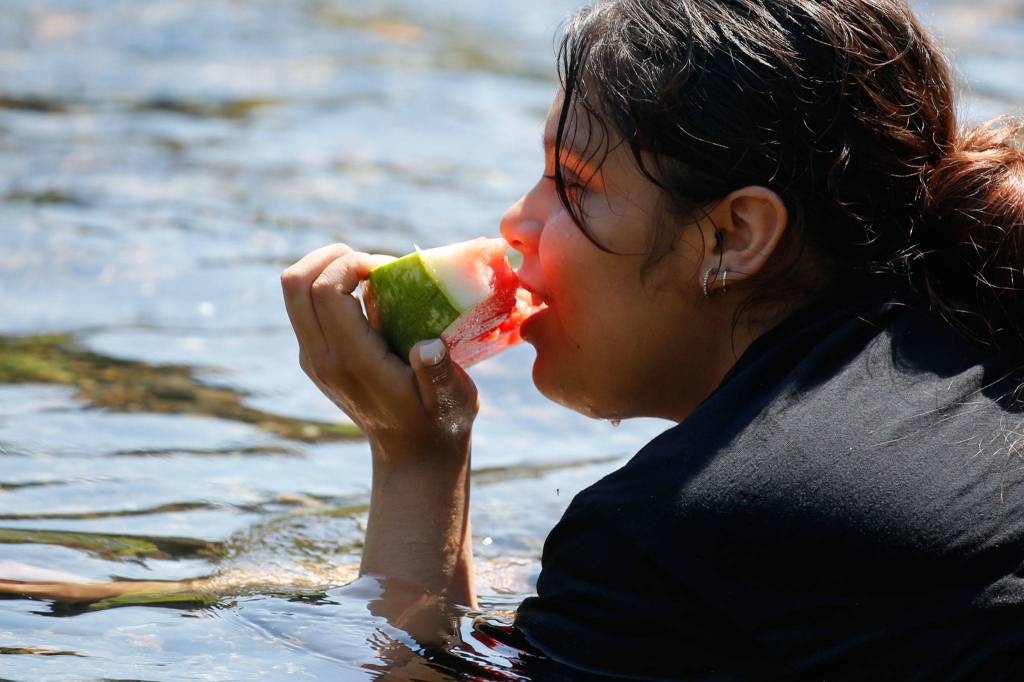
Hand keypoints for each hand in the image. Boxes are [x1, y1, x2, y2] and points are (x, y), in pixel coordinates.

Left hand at [280, 244, 479, 459]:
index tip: (388, 269)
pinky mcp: (315, 356)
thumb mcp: (452, 399)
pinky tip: (364, 294)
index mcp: (352, 362)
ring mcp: (313, 358)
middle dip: (329, 256)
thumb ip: (439, 373)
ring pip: (294, 291)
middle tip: (371, 262)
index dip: (351, 264)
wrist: (411, 455)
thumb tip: (428, 346)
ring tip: (367, 273)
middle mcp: (322, 358)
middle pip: (295, 283)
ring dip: (326, 268)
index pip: (324, 291)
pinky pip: (304, 305)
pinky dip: (328, 285)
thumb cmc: (439, 422)